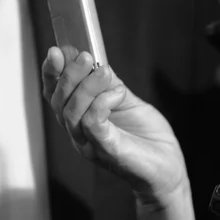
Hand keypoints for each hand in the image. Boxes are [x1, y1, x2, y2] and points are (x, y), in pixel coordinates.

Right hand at [42, 46, 187, 204]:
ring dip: (86, 86)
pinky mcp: (106, 150)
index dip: (52, 73)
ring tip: (104, 71)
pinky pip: (91, 123)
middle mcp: (79, 134)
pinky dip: (101, 102)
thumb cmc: (147, 138)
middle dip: (68, 75)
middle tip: (86, 56)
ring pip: (71, 112)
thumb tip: (95, 61)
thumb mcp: (127, 102)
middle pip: (58, 102)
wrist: (167, 169)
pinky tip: (117, 93)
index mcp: (79, 120)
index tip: (58, 50)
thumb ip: (109, 85)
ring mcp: (90, 144)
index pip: (55, 96)